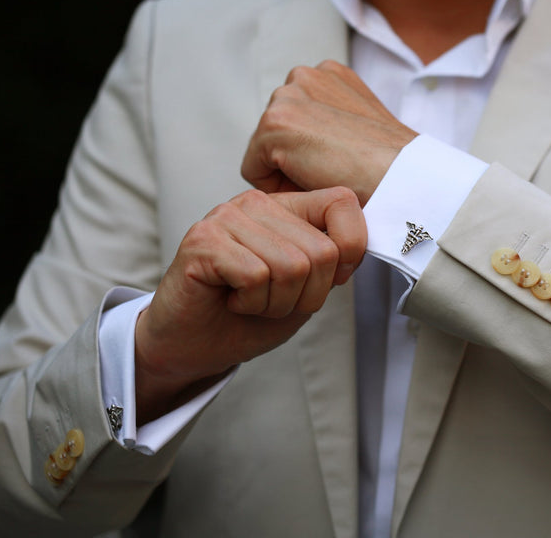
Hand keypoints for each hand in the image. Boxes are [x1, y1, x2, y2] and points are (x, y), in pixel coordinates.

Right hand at [134, 187, 365, 423]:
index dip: (350, 251)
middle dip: (306, 295)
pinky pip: (256, 276)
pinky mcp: (203, 241)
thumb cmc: (248, 317)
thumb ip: (333, 261)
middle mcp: (257, 203)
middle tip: (272, 301)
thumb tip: (358, 246)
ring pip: (292, 266)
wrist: (193, 346)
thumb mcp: (306, 289)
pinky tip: (230, 301)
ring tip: (249, 301)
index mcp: (286, 206)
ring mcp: (227, 217)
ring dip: (276, 302)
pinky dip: (251, 303)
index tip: (323, 282)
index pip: (343, 203)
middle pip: (322, 250)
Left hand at [241, 60, 417, 204]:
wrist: (401, 177)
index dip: (309, 153)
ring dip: (286, 172)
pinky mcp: (274, 123)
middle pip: (274, 133)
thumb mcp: (362, 127)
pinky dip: (276, 188)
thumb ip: (332, 122)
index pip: (295, 119)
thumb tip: (308, 147)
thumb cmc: (390, 166)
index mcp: (329, 74)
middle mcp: (305, 75)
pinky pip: (253, 171)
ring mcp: (288, 96)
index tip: (337, 166)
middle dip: (293, 159)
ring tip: (324, 178)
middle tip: (330, 175)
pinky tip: (310, 184)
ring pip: (263, 151)